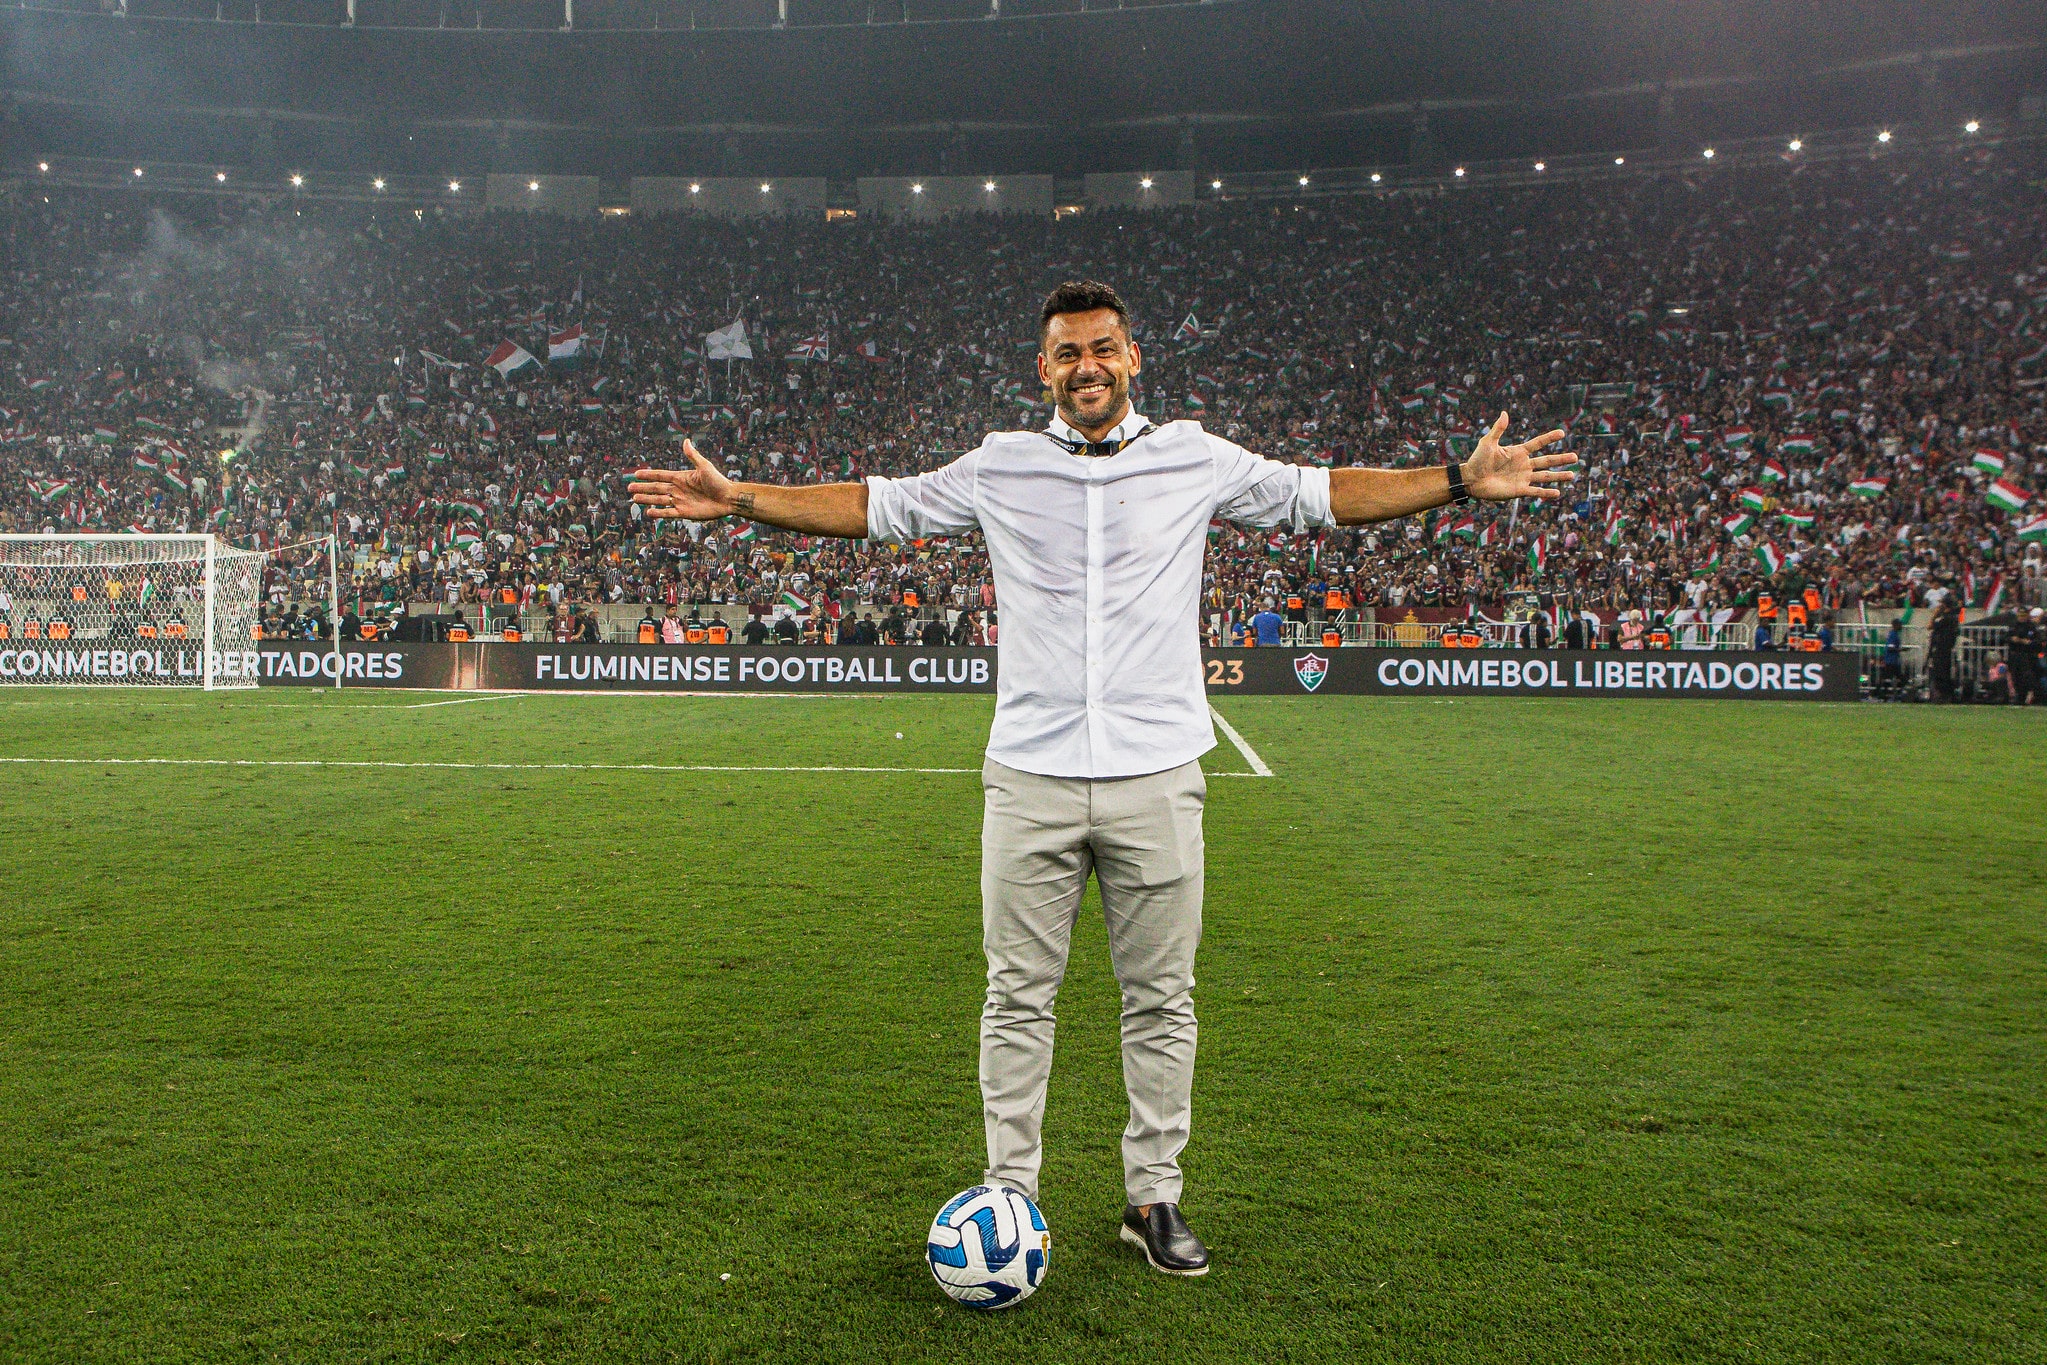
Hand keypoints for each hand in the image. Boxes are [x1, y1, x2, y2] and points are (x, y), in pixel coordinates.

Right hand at [628, 441, 740, 520]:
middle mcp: (678, 489)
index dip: (648, 474)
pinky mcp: (684, 513)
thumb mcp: (704, 466)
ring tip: (634, 499)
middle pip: (656, 488)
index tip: (636, 474)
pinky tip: (649, 512)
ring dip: (647, 499)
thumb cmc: (719, 481)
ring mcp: (680, 501)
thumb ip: (693, 455)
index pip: (660, 475)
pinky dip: (659, 513)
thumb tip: (686, 440)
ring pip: (659, 500)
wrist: (728, 498)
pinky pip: (668, 513)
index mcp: (681, 478)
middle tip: (629, 488)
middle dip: (643, 488)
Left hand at [1462, 412, 1578, 501]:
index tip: (1562, 433)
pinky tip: (1557, 492)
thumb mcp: (1488, 442)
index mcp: (1518, 452)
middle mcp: (1524, 465)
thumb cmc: (1477, 460)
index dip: (1549, 438)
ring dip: (1558, 476)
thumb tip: (1504, 413)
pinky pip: (1535, 491)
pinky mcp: (1519, 490)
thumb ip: (1498, 429)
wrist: (1471, 479)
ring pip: (1545, 476)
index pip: (1537, 443)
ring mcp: (1523, 478)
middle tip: (1575, 457)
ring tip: (1572, 475)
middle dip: (1561, 459)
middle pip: (1546, 461)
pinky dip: (1546, 493)